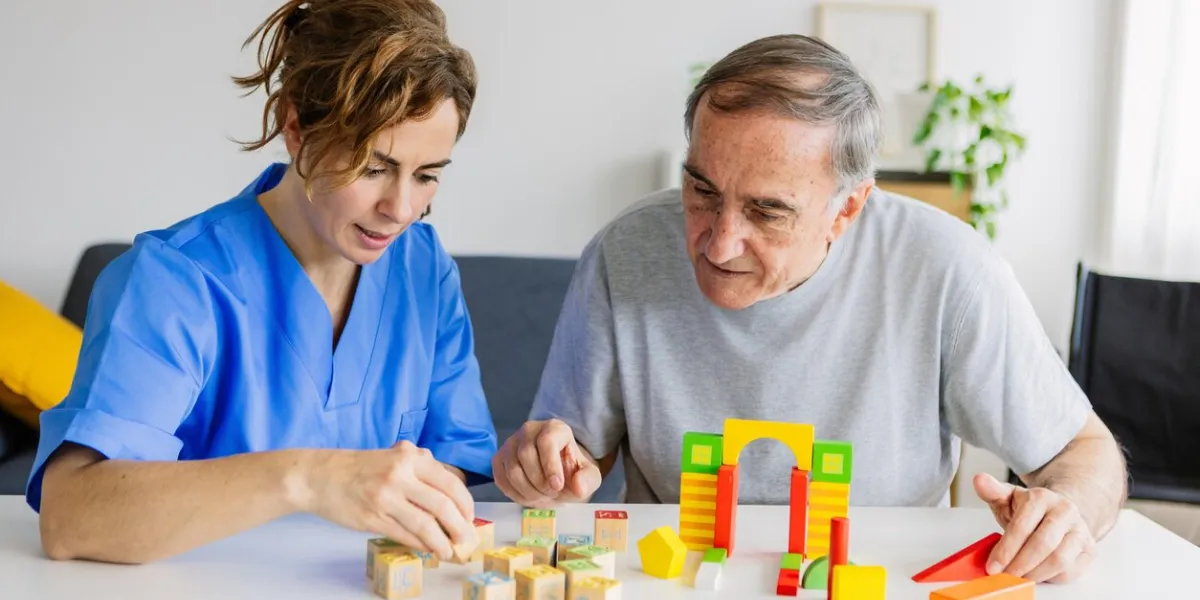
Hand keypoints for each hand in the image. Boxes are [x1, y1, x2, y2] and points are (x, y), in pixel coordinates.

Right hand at [301, 441, 476, 560]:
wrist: (320, 476)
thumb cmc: (361, 467)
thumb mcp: (395, 457)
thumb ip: (424, 470)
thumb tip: (455, 495)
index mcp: (410, 457)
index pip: (450, 483)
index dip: (466, 504)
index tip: (469, 516)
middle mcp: (399, 475)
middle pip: (443, 506)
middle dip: (460, 527)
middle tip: (465, 538)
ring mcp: (385, 498)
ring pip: (426, 525)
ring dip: (442, 542)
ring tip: (449, 551)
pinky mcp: (373, 518)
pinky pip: (406, 536)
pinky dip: (421, 545)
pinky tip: (427, 548)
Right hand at [492, 419, 601, 507]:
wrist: (557, 473)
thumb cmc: (572, 471)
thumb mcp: (589, 476)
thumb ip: (587, 480)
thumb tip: (578, 487)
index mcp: (554, 428)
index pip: (547, 441)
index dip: (551, 466)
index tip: (558, 486)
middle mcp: (529, 430)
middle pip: (526, 456)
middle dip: (539, 483)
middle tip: (552, 494)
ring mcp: (511, 443)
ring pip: (512, 470)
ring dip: (528, 491)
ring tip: (543, 497)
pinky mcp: (499, 458)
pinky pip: (501, 479)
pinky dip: (516, 494)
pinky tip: (529, 497)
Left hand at [973, 473, 1095, 582]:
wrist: (1058, 514)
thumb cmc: (1029, 510)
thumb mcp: (1008, 498)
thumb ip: (992, 491)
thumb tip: (979, 480)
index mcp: (1042, 497)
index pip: (1022, 526)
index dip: (1006, 549)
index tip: (993, 566)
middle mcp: (1065, 511)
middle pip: (1042, 544)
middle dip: (1020, 564)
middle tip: (1005, 575)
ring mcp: (1080, 530)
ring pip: (1059, 559)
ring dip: (1035, 573)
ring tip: (1019, 577)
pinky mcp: (1089, 549)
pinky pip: (1071, 570)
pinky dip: (1051, 578)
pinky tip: (1036, 575)